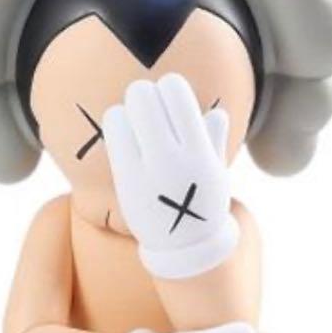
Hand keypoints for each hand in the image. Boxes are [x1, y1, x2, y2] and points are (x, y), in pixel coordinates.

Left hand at [103, 74, 237, 279]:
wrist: (184, 246)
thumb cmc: (200, 202)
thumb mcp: (216, 173)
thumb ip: (215, 140)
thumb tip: (217, 112)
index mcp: (200, 150)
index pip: (175, 91)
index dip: (169, 86)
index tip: (168, 97)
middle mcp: (173, 158)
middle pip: (144, 96)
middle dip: (143, 93)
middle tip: (145, 104)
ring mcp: (148, 169)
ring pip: (125, 111)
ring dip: (128, 108)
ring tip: (134, 121)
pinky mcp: (127, 179)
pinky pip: (114, 131)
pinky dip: (116, 122)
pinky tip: (122, 130)